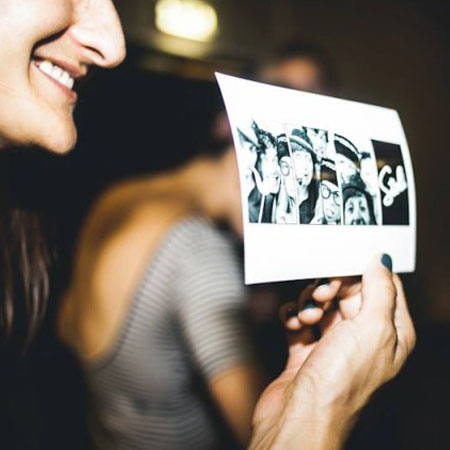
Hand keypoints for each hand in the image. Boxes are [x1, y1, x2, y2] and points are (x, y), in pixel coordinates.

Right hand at [249, 254, 415, 449]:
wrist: (299, 420)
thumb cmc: (340, 383)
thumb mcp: (372, 329)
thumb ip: (380, 289)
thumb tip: (381, 259)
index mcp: (391, 334)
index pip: (383, 286)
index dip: (362, 272)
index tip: (342, 264)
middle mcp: (364, 338)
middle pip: (348, 292)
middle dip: (331, 288)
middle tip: (321, 294)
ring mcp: (333, 345)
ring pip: (321, 304)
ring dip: (309, 304)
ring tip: (306, 319)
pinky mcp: (306, 351)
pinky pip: (299, 320)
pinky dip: (293, 317)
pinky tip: (292, 324)